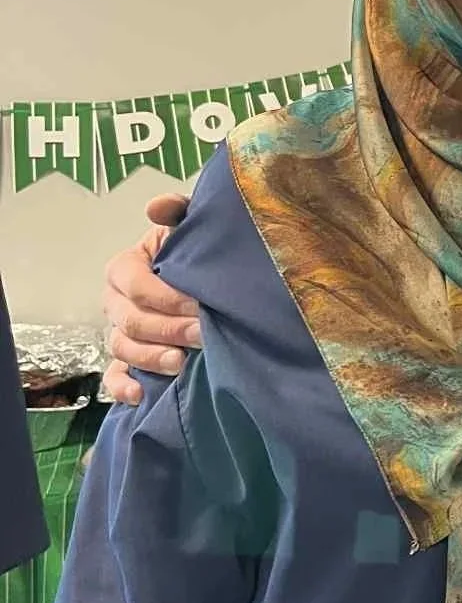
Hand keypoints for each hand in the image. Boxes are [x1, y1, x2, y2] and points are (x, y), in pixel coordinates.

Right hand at [100, 196, 197, 405]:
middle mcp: (115, 302)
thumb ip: (176, 212)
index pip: (134, 284)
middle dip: (167, 328)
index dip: (165, 296)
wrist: (206, 282)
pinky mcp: (127, 362)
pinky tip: (140, 395)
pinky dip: (122, 388)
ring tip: (181, 363)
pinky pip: (113, 379)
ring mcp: (119, 333)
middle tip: (201, 334)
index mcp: (124, 268)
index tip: (199, 304)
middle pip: (130, 320)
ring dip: (151, 358)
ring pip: (123, 349)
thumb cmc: (193, 254)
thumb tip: (156, 207)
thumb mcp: (188, 228)